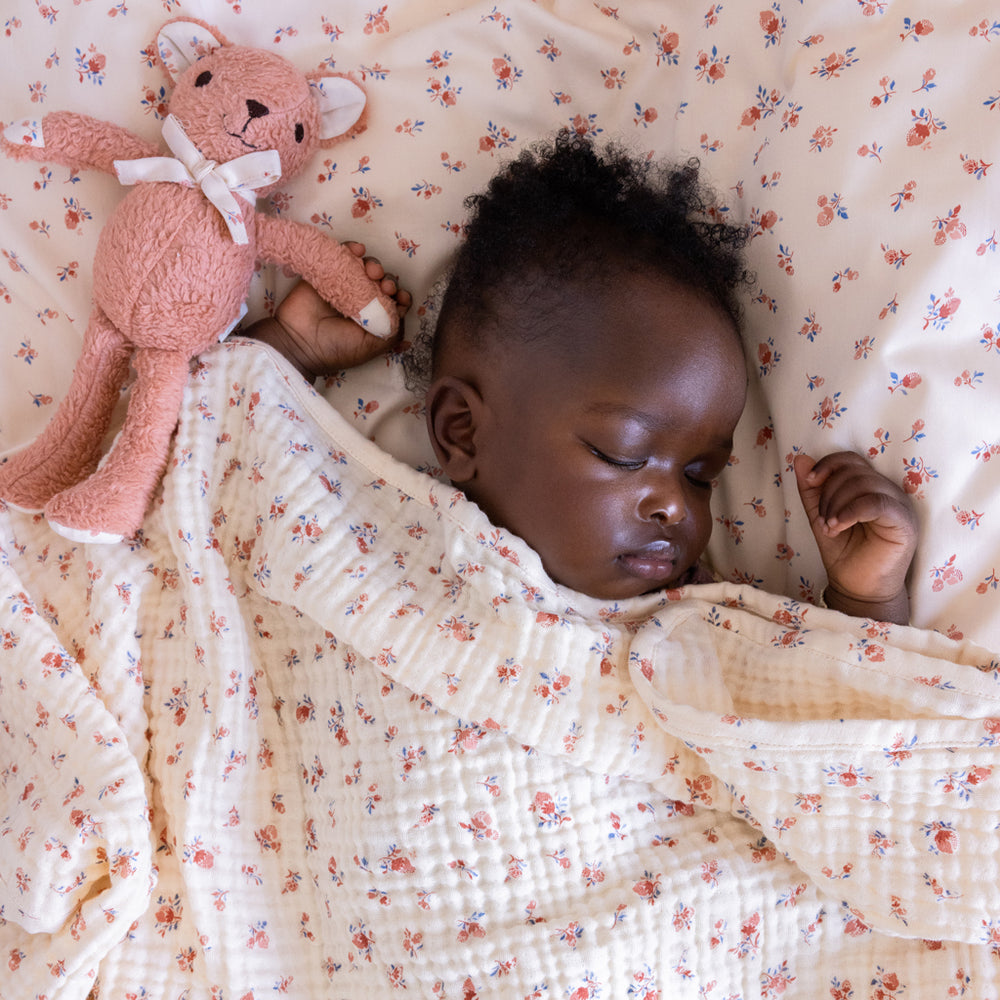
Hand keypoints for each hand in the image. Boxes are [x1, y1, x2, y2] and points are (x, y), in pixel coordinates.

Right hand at [248, 242, 410, 379]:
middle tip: (384, 286)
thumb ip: (392, 330)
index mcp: (373, 319)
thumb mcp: (372, 347)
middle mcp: (360, 301)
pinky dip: (352, 249)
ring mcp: (343, 285)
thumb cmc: (336, 349)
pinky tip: (358, 250)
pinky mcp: (326, 272)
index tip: (400, 297)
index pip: (394, 300)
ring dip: (374, 265)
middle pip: (382, 281)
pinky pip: (342, 255)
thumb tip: (401, 308)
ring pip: (365, 267)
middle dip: (388, 281)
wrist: (299, 342)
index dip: (400, 296)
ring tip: (371, 272)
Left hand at [793, 451, 916, 623]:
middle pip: (853, 471)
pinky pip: (876, 502)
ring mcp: (898, 505)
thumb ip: (811, 490)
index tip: (810, 481)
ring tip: (829, 528)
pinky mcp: (903, 522)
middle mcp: (887, 491)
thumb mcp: (820, 516)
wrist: (858, 588)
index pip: (850, 460)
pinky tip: (837, 526)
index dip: (828, 465)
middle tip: (822, 521)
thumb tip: (801, 458)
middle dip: (828, 494)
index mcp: (870, 486)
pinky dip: (850, 512)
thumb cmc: (844, 553)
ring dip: (836, 505)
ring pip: (863, 484)